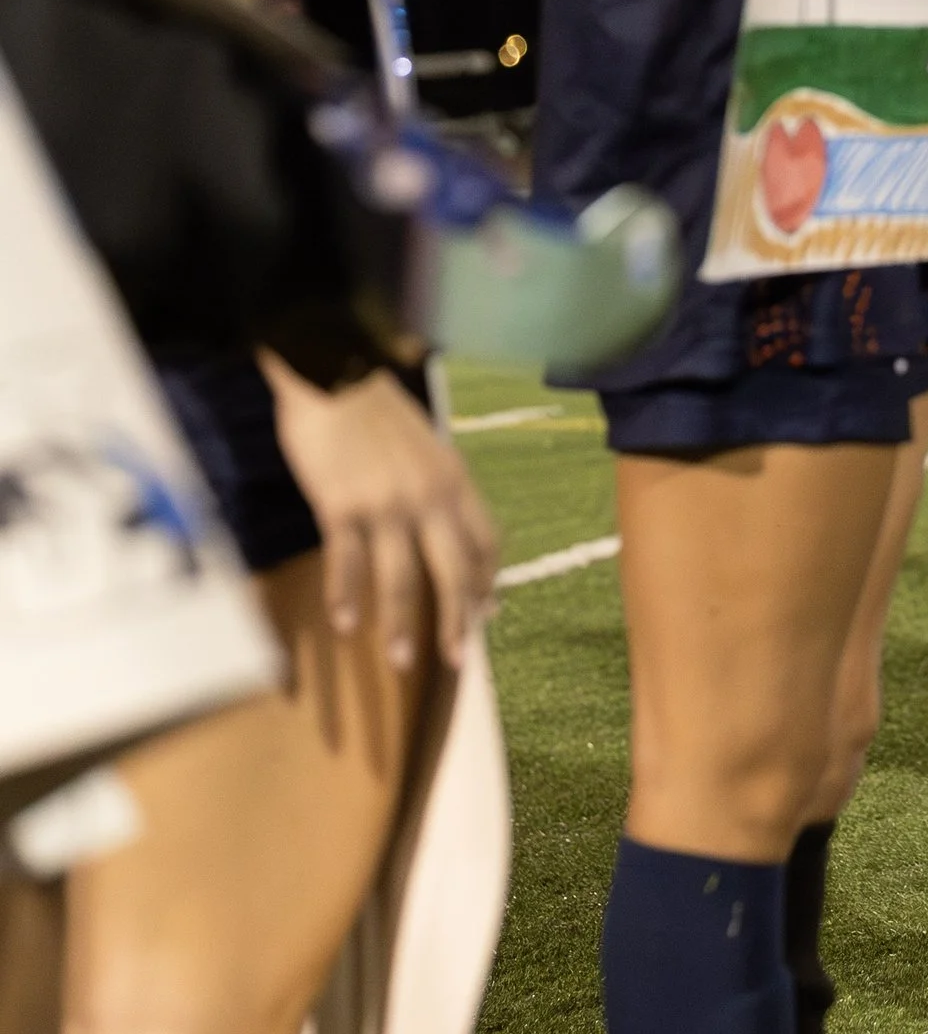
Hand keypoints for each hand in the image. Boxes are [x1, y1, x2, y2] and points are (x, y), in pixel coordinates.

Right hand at [263, 359, 499, 672]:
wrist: (333, 373)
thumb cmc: (374, 409)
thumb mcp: (424, 445)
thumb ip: (435, 485)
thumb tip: (441, 522)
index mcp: (454, 479)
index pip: (485, 542)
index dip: (487, 581)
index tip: (487, 613)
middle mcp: (429, 497)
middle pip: (453, 571)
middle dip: (458, 620)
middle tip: (457, 659)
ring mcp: (386, 504)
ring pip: (402, 579)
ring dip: (402, 625)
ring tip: (400, 661)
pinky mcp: (342, 506)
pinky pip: (349, 562)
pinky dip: (348, 596)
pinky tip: (347, 624)